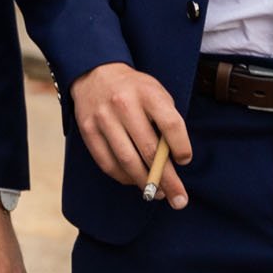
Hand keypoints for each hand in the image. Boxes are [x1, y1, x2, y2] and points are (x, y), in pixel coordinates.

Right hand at [71, 62, 191, 206]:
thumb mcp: (156, 93)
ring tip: (158, 194)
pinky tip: (134, 181)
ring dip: (145, 182)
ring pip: (127, 160)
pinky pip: (106, 162)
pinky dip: (123, 177)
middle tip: (180, 199)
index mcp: (147, 92)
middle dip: (167, 179)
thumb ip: (166, 120)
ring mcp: (103, 118)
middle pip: (149, 149)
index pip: (170, 124)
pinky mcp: (87, 129)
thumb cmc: (134, 89)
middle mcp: (124, 104)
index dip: (181, 147)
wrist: (95, 73)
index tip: (185, 160)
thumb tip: (173, 160)